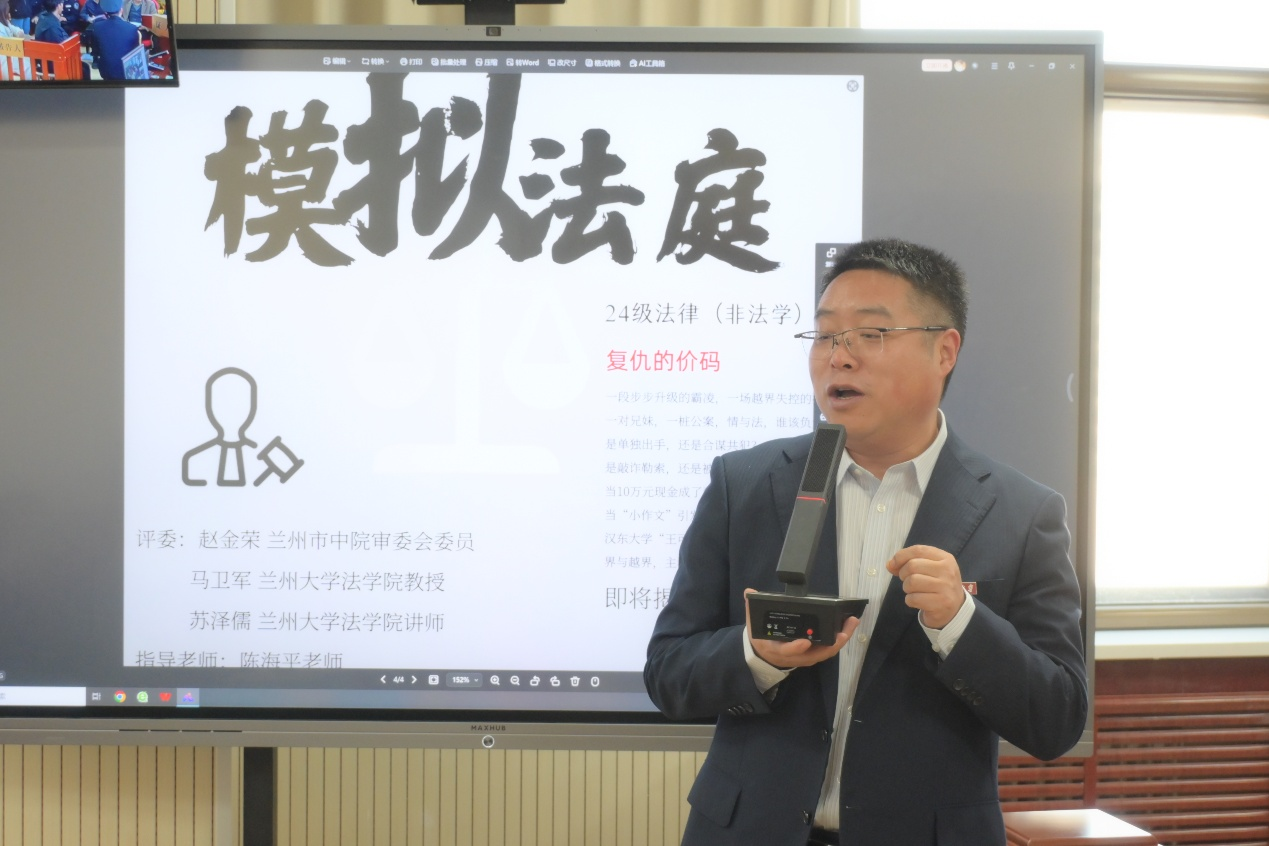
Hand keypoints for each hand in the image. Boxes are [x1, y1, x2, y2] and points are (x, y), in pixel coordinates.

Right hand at [744, 588, 859, 668]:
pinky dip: (839, 640)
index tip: (804, 641)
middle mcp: (795, 657)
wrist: (763, 655)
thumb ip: (752, 608)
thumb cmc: (762, 638)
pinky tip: (847, 627)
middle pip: (816, 654)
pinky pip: (828, 649)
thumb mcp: (753, 624)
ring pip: (826, 652)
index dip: (796, 648)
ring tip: (851, 623)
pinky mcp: (813, 655)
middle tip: (844, 630)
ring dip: (840, 639)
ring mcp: (806, 657)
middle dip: (832, 643)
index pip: (787, 651)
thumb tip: (749, 592)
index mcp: (778, 650)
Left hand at [886, 545, 964, 629]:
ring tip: (915, 591)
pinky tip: (918, 601)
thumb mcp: (929, 569)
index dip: (901, 556)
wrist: (955, 609)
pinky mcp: (940, 603)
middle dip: (903, 574)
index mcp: (945, 558)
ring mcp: (945, 587)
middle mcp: (947, 571)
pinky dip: (910, 600)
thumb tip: (890, 565)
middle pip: (912, 566)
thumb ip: (910, 562)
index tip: (893, 564)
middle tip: (908, 581)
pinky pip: (913, 598)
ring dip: (907, 588)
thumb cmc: (938, 585)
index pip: (918, 550)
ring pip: (912, 582)